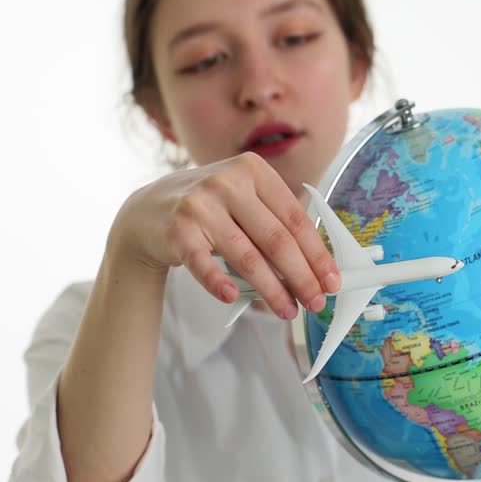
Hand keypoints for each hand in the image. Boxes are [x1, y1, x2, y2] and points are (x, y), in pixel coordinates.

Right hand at [109, 152, 340, 318]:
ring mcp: (200, 205)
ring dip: (272, 290)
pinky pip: (204, 264)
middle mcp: (227, 182)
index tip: (331, 281)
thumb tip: (317, 268)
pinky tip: (234, 298)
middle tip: (315, 302)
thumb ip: (275, 223)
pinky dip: (219, 283)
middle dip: (301, 276)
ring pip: (247, 256)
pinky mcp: (177, 230)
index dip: (317, 253)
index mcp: (252, 170)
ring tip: (287, 310)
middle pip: (276, 239)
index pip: (295, 218)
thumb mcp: (244, 200)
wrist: (149, 209)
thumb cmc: (210, 209)